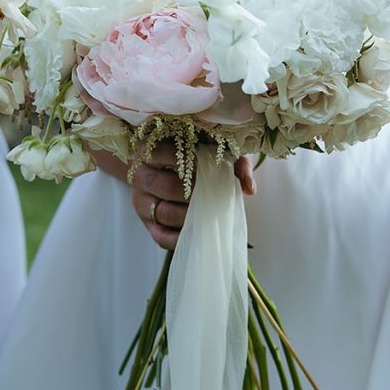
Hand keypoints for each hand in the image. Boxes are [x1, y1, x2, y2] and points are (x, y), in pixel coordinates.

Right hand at [129, 143, 254, 249]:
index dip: (186, 160)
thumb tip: (249, 189)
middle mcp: (140, 176)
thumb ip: (234, 163)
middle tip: (213, 192)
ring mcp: (141, 201)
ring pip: (163, 212)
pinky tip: (198, 233)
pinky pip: (160, 236)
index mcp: (149, 151)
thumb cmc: (195, 157)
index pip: (161, 152)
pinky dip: (180, 238)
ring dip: (190, 215)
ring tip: (209, 212)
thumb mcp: (215, 151)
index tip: (207, 164)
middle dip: (193, 192)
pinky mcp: (146, 223)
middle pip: (163, 185)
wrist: (167, 169)